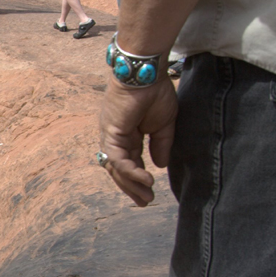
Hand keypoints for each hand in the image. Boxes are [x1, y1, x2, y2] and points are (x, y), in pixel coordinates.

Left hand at [99, 78, 177, 206]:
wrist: (146, 74)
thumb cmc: (155, 92)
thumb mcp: (164, 124)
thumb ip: (161, 144)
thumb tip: (160, 165)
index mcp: (127, 135)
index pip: (129, 162)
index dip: (138, 178)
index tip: (149, 193)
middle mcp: (116, 138)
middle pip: (119, 170)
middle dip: (131, 188)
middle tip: (145, 202)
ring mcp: (111, 136)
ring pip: (117, 168)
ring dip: (131, 185)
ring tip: (146, 198)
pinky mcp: (112, 134)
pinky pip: (119, 160)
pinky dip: (132, 172)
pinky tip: (147, 181)